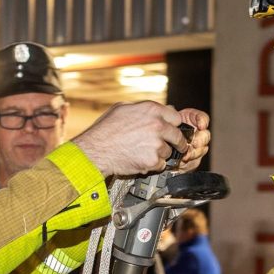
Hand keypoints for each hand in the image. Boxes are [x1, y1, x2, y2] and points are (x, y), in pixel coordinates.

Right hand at [72, 103, 210, 177]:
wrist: (95, 150)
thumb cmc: (105, 129)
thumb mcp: (123, 108)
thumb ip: (144, 108)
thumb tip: (161, 109)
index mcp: (151, 110)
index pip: (176, 117)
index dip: (173, 125)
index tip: (172, 130)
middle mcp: (157, 125)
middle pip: (178, 136)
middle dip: (177, 142)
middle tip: (176, 147)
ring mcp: (156, 143)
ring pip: (168, 152)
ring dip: (160, 154)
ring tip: (143, 153)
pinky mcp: (153, 160)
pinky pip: (160, 165)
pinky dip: (153, 165)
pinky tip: (140, 161)